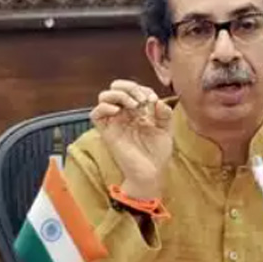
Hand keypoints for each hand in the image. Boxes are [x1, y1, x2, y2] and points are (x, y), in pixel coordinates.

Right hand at [89, 79, 172, 199]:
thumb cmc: (158, 154)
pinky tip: (118, 111)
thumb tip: (157, 101)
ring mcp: (115, 122)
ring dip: (119, 95)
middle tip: (142, 100)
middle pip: (117, 88)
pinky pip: (96, 114)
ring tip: (133, 105)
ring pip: (104, 97)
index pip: (134, 89)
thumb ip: (164, 114)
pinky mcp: (107, 132)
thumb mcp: (166, 130)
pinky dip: (104, 107)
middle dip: (130, 88)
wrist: (151, 173)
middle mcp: (125, 114)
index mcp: (138, 111)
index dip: (143, 89)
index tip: (153, 100)